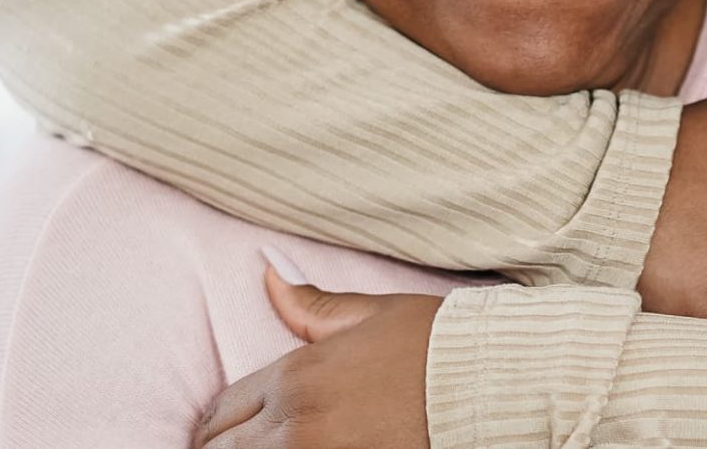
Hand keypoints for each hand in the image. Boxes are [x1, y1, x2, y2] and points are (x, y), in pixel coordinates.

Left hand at [193, 273, 439, 448]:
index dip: (214, 424)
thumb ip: (311, 305)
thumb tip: (267, 275)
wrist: (491, 384)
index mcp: (296, 375)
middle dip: (220, 447)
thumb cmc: (437, 346)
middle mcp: (296, 423)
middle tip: (231, 446)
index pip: (220, 410)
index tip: (223, 432)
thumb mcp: (373, 313)